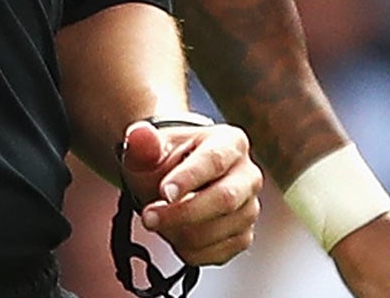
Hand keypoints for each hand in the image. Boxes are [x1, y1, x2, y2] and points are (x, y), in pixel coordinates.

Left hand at [120, 119, 260, 265]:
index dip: (189, 179)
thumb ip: (143, 143)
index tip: (163, 192)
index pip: (214, 160)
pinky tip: (176, 233)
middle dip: (182, 213)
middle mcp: (248, 175)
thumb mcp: (151, 148)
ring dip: (180, 233)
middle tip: (149, 217)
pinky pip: (216, 253)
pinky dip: (189, 250)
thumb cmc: (167, 160)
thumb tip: (139, 135)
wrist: (177, 181)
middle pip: (224, 199)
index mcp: (231, 142)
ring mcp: (249, 208)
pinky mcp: (243, 236)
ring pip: (218, 231)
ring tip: (161, 220)